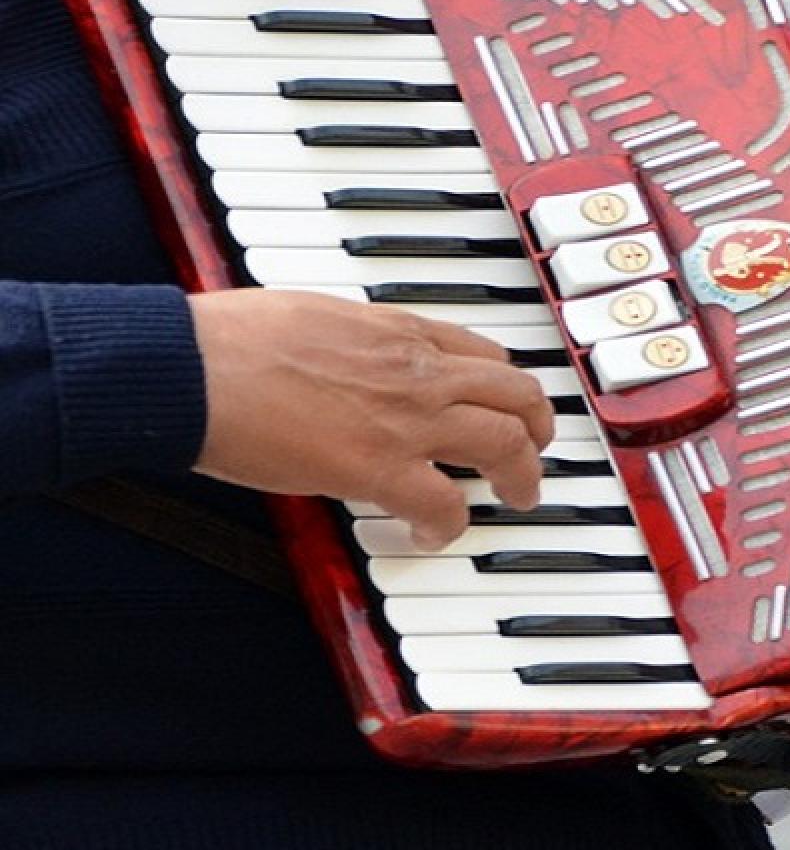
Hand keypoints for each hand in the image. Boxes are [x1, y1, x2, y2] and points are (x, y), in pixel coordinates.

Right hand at [190, 289, 553, 549]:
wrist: (192, 368)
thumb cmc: (228, 340)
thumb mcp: (313, 314)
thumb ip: (352, 339)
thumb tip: (352, 357)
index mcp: (396, 330)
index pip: (483, 352)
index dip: (506, 383)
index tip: (507, 401)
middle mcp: (415, 369)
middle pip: (515, 394)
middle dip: (538, 426)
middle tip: (535, 450)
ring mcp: (405, 418)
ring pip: (505, 443)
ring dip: (522, 475)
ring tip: (519, 496)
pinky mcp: (379, 467)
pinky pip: (446, 503)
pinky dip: (450, 525)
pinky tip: (433, 535)